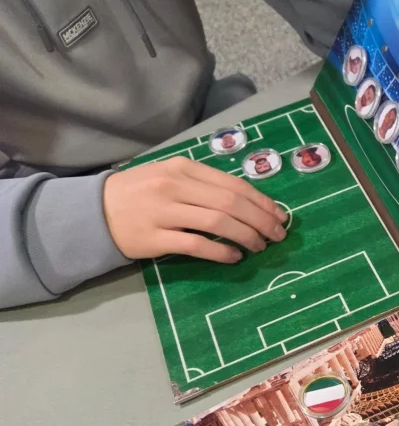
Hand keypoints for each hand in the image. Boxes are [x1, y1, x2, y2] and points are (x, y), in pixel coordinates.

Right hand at [103, 157, 289, 263]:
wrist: (93, 212)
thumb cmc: (139, 193)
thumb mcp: (170, 176)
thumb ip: (204, 184)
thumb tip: (249, 201)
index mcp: (184, 168)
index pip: (233, 184)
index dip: (261, 201)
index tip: (279, 214)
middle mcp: (176, 186)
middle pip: (231, 203)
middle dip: (261, 220)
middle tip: (277, 234)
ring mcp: (164, 212)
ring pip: (218, 223)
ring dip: (246, 236)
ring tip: (260, 246)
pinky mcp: (155, 238)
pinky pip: (197, 245)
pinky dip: (221, 252)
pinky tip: (234, 257)